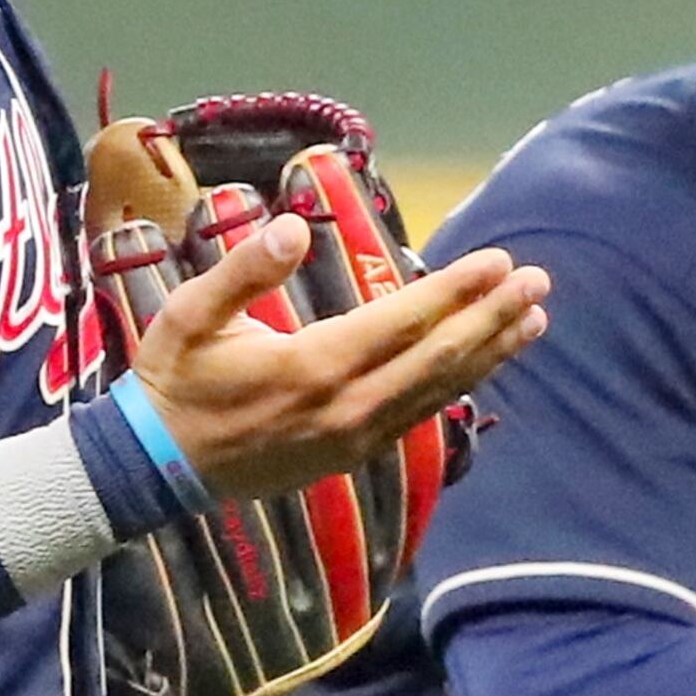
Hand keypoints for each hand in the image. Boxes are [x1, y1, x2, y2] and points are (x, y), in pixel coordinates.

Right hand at [135, 216, 550, 501]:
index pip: (403, 323)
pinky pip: (420, 415)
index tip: (499, 262)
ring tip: (534, 319)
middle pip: (439, 359)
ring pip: (438, 391)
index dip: (456, 292)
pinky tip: (484, 363)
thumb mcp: (189, 316)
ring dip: (490, 353)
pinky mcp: (354, 455)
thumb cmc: (174, 380)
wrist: (157, 467)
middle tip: (538, 282)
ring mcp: (355, 437)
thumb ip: (243, 271)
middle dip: (493, 319)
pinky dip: (459, 386)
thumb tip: (293, 228)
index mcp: (313, 366)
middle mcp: (347, 407)